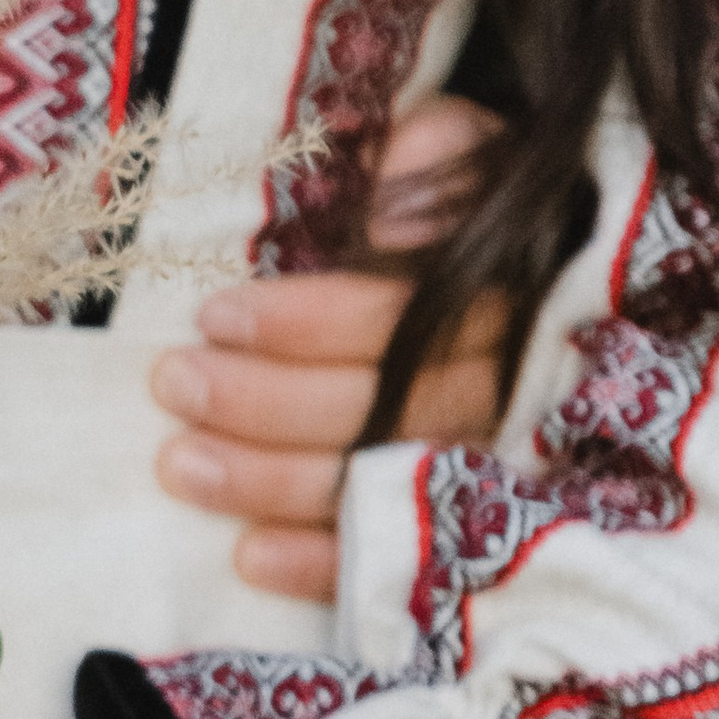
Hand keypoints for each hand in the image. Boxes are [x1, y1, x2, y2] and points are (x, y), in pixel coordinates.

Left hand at [153, 96, 509, 597]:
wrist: (542, 266)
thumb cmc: (464, 204)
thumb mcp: (462, 155)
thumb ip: (431, 164)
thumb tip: (385, 204)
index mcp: (512, 290)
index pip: (406, 317)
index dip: (312, 323)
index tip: (217, 316)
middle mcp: (518, 384)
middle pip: (391, 408)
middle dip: (271, 404)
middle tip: (176, 385)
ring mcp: (502, 463)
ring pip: (386, 485)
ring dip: (276, 482)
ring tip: (181, 464)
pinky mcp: (476, 527)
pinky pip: (403, 562)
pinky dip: (324, 564)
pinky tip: (248, 557)